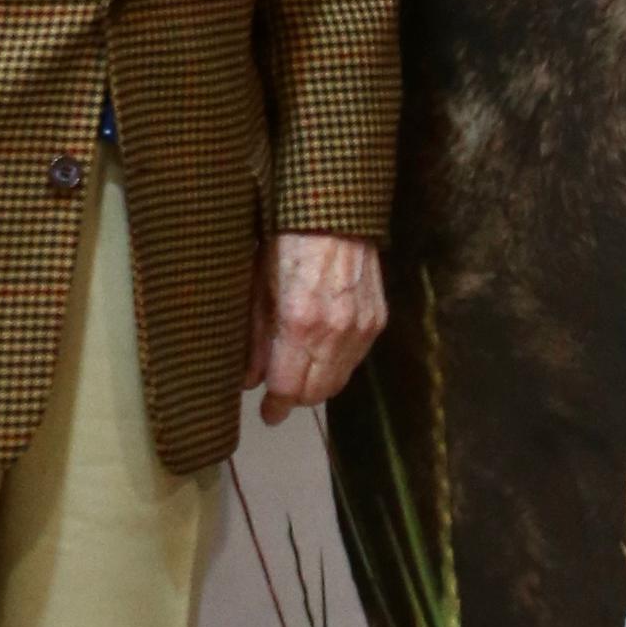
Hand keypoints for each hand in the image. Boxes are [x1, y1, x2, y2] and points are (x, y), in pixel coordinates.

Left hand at [249, 231, 386, 421]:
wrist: (335, 212)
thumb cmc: (285, 242)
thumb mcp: (258, 288)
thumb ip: (255, 340)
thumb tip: (248, 381)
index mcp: (300, 324)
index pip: (289, 388)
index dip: (276, 406)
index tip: (267, 414)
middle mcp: (335, 332)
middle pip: (316, 393)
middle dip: (296, 399)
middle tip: (279, 396)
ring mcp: (361, 327)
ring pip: (339, 381)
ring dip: (318, 385)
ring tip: (299, 374)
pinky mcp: (377, 319)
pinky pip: (355, 360)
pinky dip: (337, 365)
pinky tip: (321, 352)